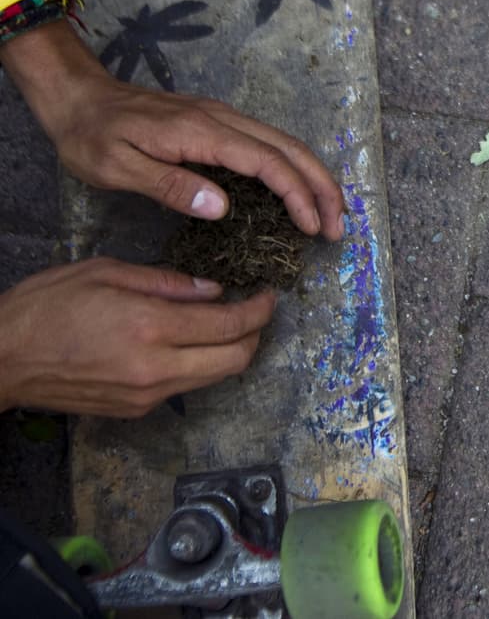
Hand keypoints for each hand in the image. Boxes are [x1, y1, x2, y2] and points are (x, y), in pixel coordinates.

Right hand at [0, 259, 274, 416]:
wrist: (0, 358)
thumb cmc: (46, 306)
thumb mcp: (107, 272)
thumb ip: (167, 282)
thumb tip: (213, 290)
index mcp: (150, 326)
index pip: (230, 325)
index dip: (260, 310)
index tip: (269, 296)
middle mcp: (156, 367)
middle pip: (236, 360)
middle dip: (256, 335)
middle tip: (256, 312)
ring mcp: (147, 395)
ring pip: (215, 377)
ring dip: (232, 352)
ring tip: (228, 325)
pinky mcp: (135, 409)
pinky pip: (186, 387)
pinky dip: (201, 365)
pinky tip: (191, 344)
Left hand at [1, 22, 344, 239]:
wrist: (77, 95)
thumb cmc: (91, 135)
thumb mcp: (116, 168)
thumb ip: (171, 185)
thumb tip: (223, 207)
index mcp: (202, 132)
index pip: (267, 163)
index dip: (297, 195)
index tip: (313, 227)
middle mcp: (222, 120)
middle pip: (290, 149)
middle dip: (322, 187)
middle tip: (338, 227)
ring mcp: (223, 118)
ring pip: (285, 144)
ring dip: (313, 177)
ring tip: (329, 213)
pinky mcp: (218, 123)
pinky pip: (269, 144)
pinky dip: (294, 168)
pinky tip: (297, 190)